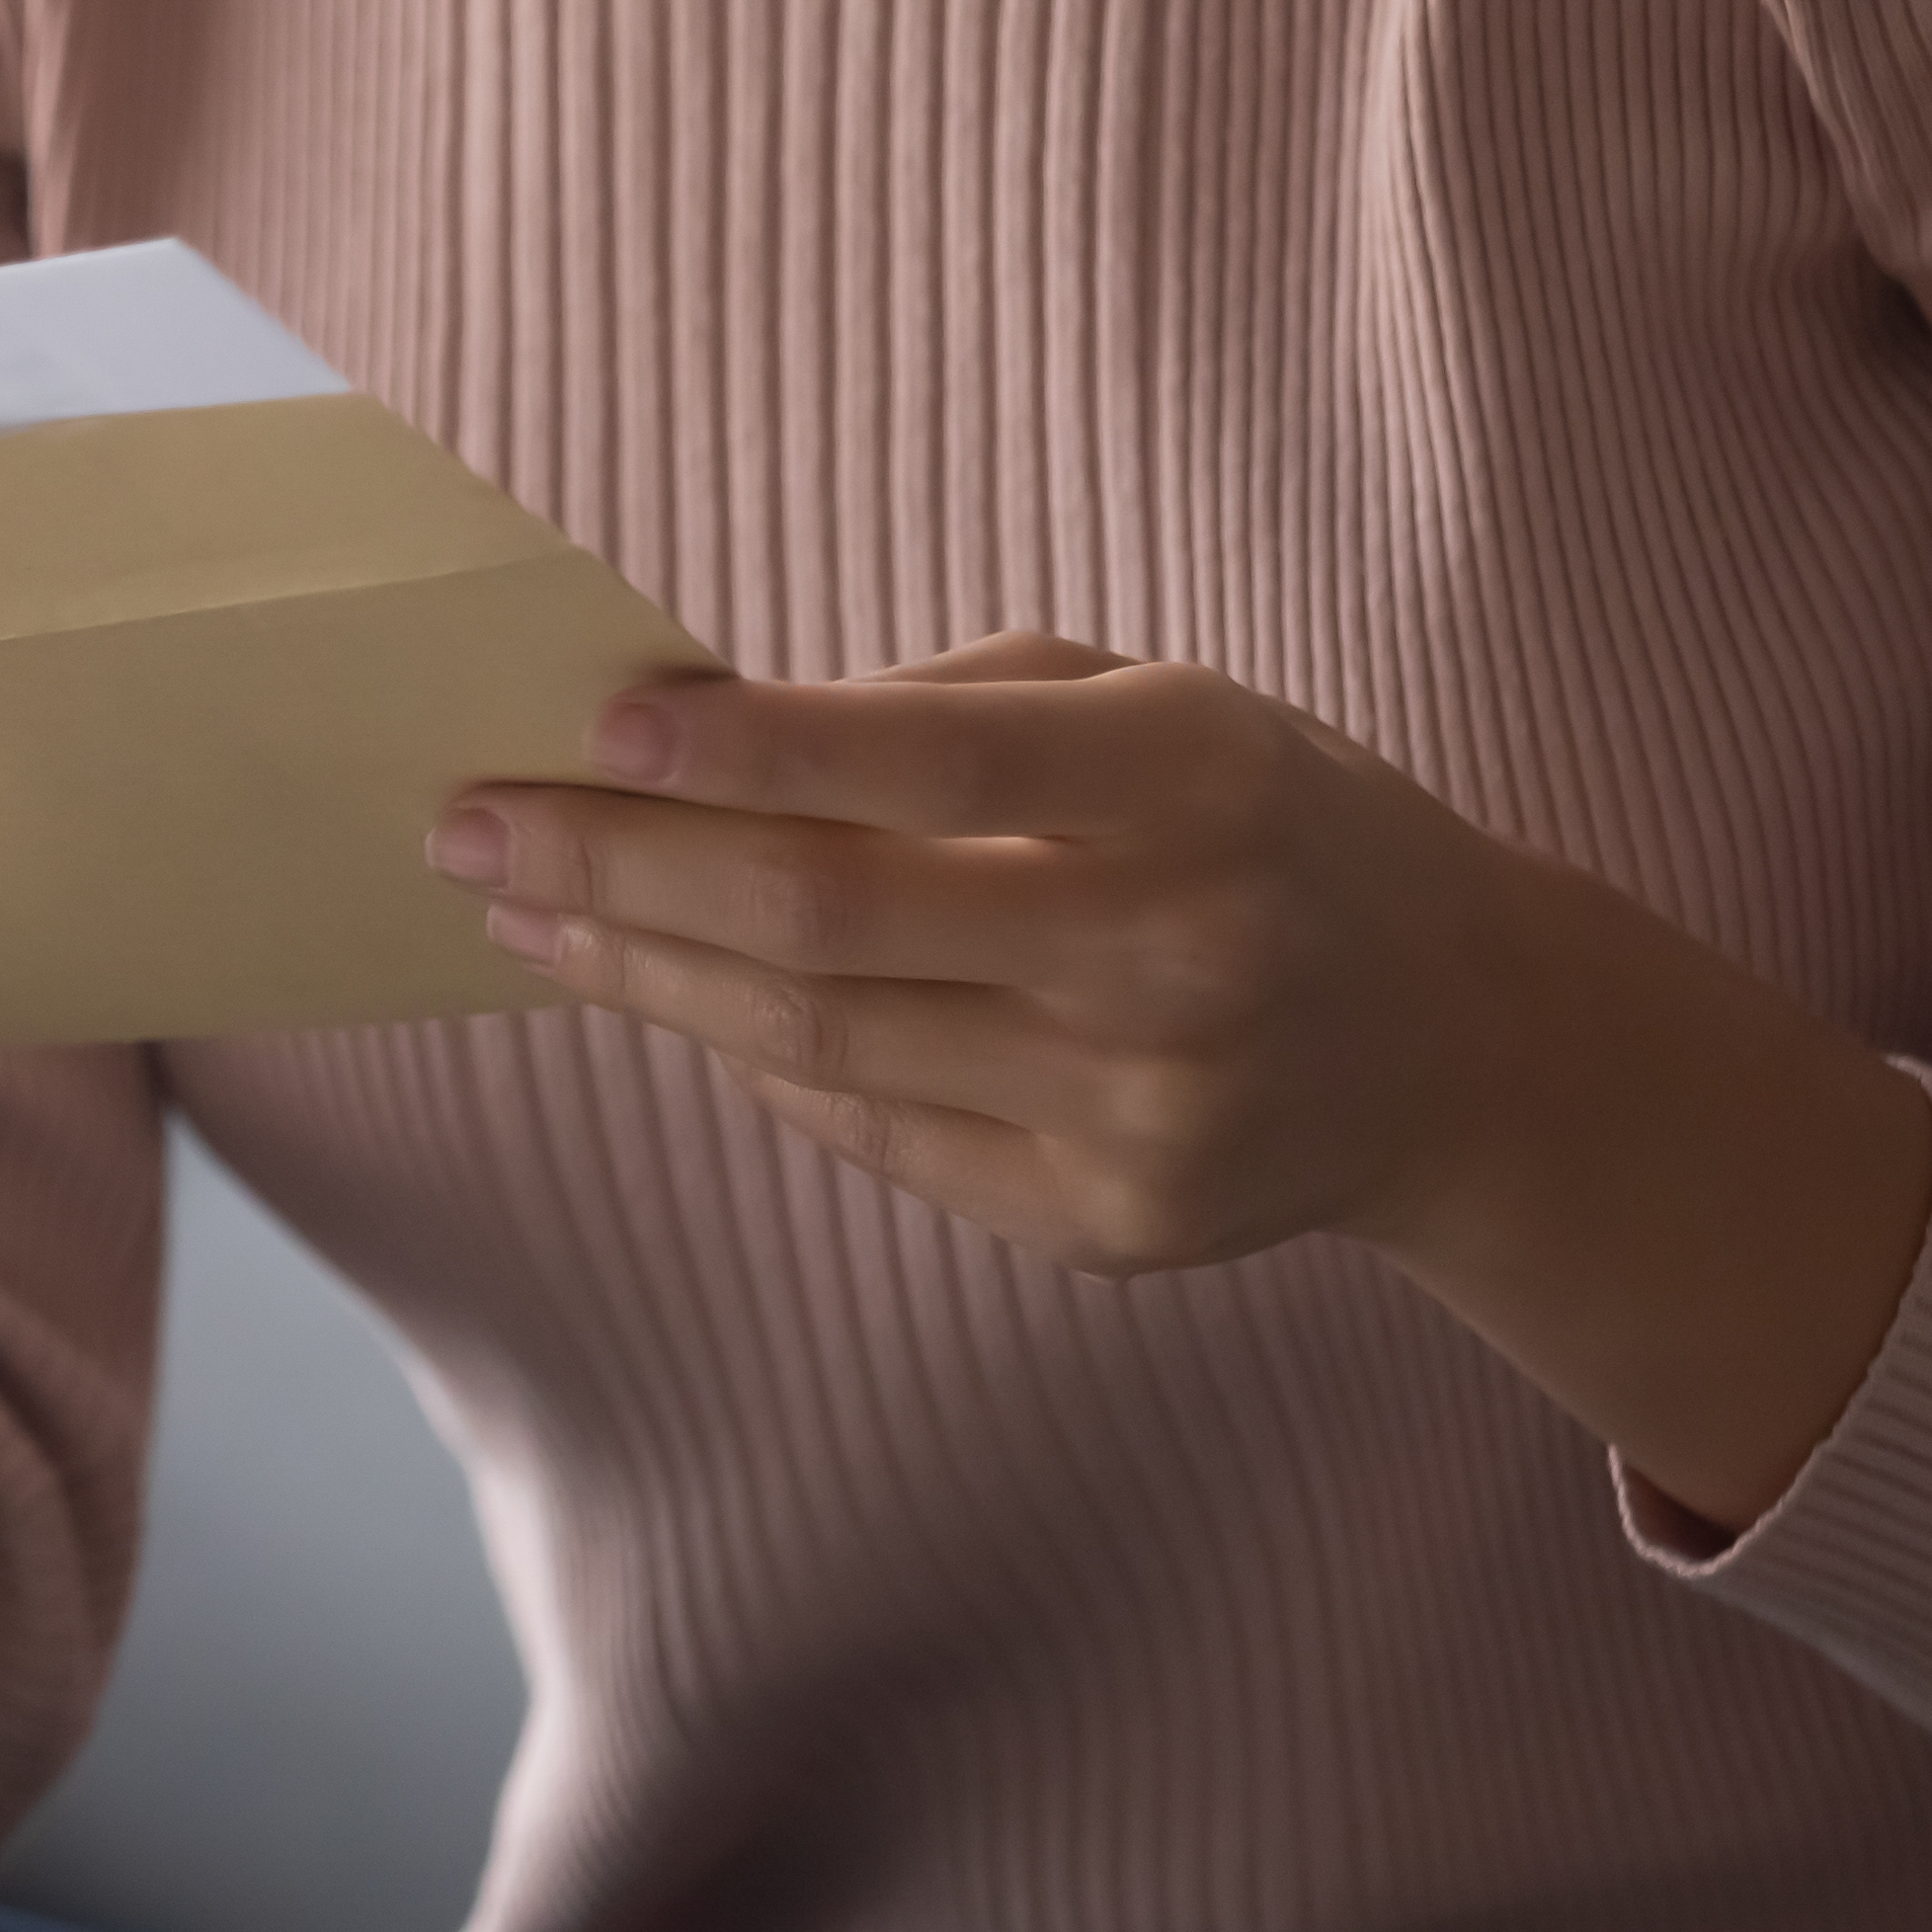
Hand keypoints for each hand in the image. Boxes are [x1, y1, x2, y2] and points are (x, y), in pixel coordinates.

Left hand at [431, 632, 1931, 1525]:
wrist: (1461, 1041)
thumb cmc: (1258, 819)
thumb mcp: (1155, 703)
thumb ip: (945, 705)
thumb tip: (695, 735)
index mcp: (1199, 783)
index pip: (938, 762)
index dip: (756, 745)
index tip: (596, 718)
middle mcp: (1178, 958)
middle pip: (835, 924)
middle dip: (624, 872)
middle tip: (470, 825)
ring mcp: (1145, 1115)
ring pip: (821, 1047)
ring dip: (644, 976)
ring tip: (524, 912)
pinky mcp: (1112, 1229)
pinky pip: (877, 1134)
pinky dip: (756, 1061)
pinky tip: (669, 997)